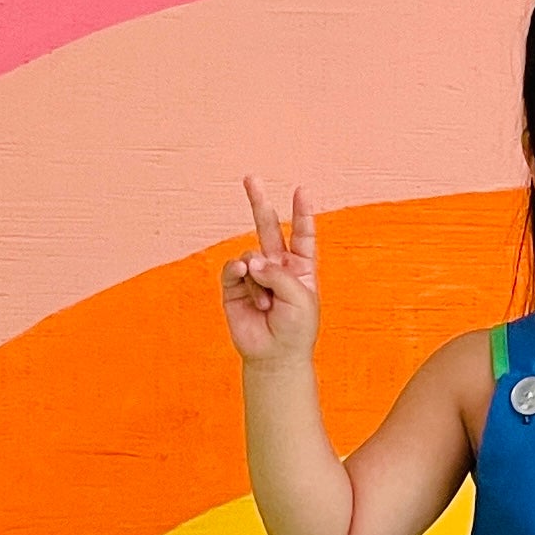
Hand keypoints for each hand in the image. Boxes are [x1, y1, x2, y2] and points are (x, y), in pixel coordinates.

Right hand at [222, 175, 319, 362]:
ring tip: (266, 304)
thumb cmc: (296, 328)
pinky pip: (233, 268)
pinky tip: (243, 278)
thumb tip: (249, 261)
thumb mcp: (301, 298)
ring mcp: (254, 274)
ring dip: (258, 278)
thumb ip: (278, 274)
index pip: (302, 234)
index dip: (302, 212)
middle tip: (250, 178)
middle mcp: (277, 266)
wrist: (275, 356)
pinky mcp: (234, 286)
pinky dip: (238, 272)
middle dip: (259, 203)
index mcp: (300, 266)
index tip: (301, 190)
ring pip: (251, 256)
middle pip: (268, 227)